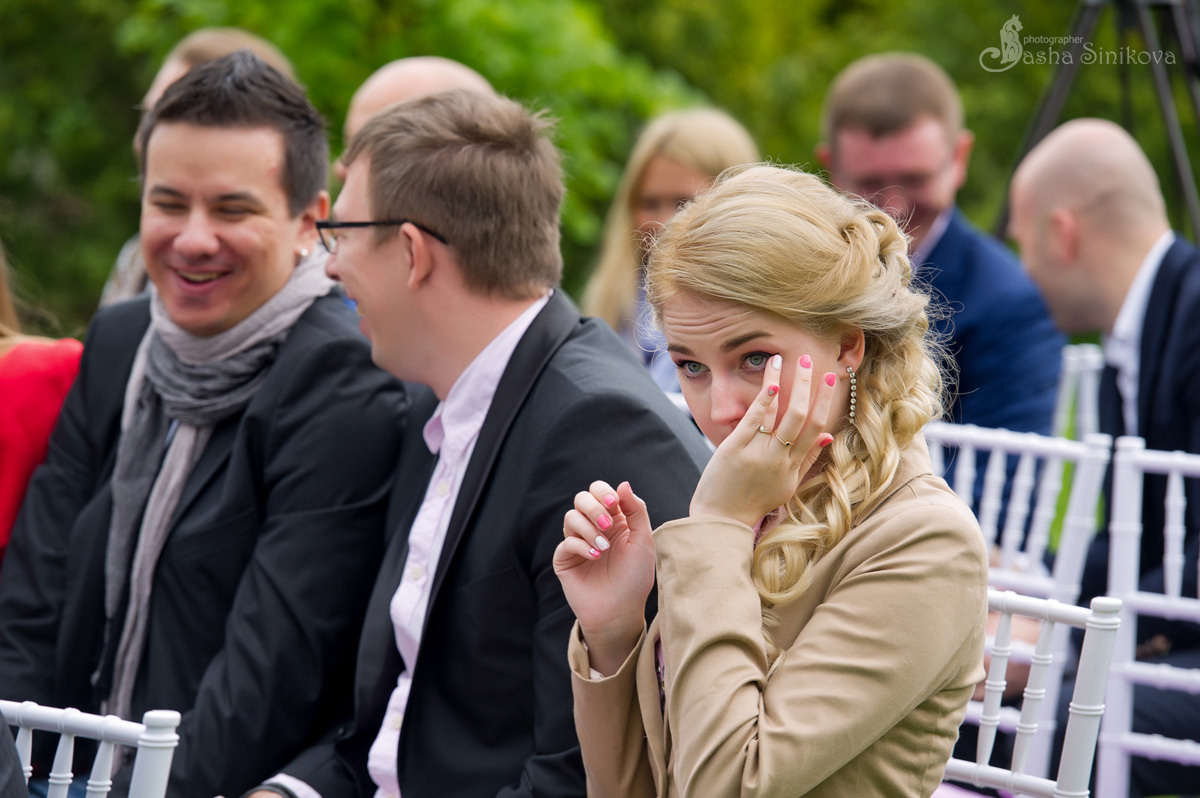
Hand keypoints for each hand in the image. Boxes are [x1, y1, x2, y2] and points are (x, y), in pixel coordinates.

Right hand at [553, 480, 654, 674]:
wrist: (620, 612)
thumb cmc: (635, 578)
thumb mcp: (643, 541)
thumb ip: (636, 510)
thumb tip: (623, 483)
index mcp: (613, 519)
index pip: (599, 491)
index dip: (603, 491)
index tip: (613, 502)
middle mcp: (593, 527)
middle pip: (581, 498)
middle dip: (594, 507)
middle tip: (607, 525)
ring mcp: (577, 542)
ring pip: (570, 517)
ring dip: (588, 528)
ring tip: (603, 549)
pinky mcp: (565, 559)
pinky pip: (566, 542)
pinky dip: (581, 546)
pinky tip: (595, 558)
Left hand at [690, 353, 835, 528]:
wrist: (721, 521)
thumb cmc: (754, 503)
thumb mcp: (787, 486)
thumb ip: (807, 460)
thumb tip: (830, 435)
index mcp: (793, 467)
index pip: (816, 427)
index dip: (826, 400)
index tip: (831, 378)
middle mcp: (779, 459)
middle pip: (801, 416)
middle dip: (807, 385)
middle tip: (809, 360)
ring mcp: (757, 453)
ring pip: (777, 412)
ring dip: (782, 381)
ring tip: (782, 358)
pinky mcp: (734, 449)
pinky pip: (753, 420)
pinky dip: (763, 401)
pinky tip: (769, 382)